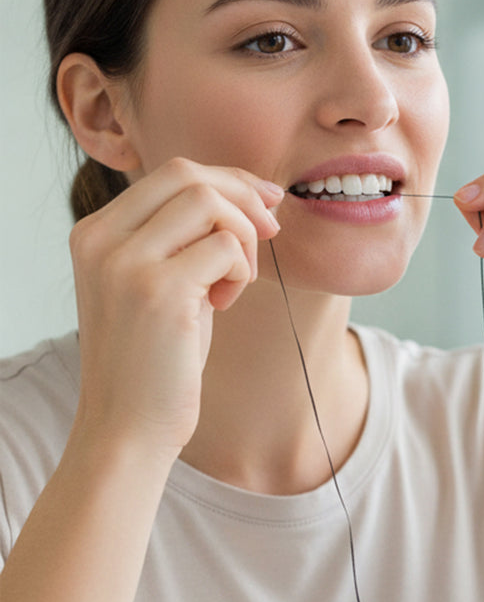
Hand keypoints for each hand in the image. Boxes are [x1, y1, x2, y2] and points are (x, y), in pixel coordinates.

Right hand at [67, 157, 281, 458]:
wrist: (128, 428)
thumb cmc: (155, 364)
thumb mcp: (159, 288)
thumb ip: (183, 242)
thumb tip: (250, 196)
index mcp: (95, 233)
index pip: (170, 173)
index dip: (229, 181)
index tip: (266, 204)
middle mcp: (102, 239)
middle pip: (190, 176)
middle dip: (244, 198)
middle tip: (271, 234)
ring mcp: (126, 262)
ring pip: (209, 203)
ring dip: (242, 239)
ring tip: (235, 284)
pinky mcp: (159, 290)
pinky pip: (225, 247)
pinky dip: (240, 271)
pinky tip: (225, 304)